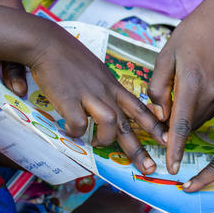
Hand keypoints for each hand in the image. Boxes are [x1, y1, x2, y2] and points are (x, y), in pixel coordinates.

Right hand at [25, 21, 167, 173]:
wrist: (47, 43)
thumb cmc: (68, 57)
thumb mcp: (95, 70)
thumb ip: (102, 89)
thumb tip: (105, 106)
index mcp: (112, 85)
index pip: (139, 107)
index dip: (154, 125)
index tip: (166, 140)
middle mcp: (105, 91)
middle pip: (128, 123)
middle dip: (139, 149)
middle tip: (150, 169)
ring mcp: (89, 95)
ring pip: (110, 123)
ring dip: (105, 140)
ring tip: (97, 145)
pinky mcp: (69, 99)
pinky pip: (79, 125)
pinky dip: (75, 133)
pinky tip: (68, 130)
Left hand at [147, 0, 213, 174]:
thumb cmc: (192, 33)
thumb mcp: (166, 55)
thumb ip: (159, 87)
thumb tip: (160, 115)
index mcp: (192, 83)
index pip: (181, 125)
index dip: (175, 149)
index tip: (171, 168)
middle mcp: (211, 93)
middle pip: (189, 124)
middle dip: (173, 129)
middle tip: (159, 115)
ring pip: (200, 120)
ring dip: (186, 119)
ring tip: (178, 97)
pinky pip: (211, 111)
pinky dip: (198, 110)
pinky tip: (193, 92)